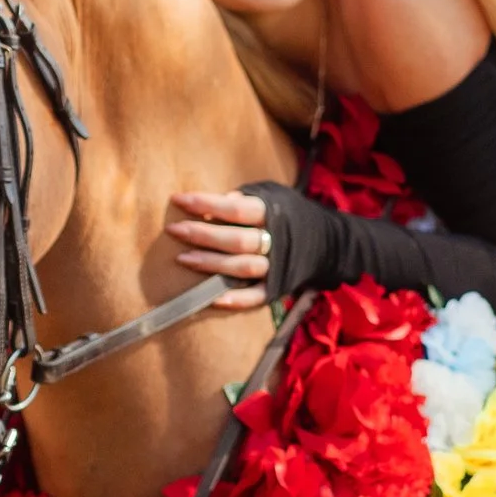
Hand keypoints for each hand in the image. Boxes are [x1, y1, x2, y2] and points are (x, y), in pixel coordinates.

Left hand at [167, 187, 273, 310]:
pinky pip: (255, 297)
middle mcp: (275, 241)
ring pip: (242, 267)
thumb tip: (224, 198)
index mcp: (272, 214)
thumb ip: (246, 198)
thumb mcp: (271, 197)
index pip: (236, 209)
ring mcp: (276, 267)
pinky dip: (236, 299)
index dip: (206, 204)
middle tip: (174, 229)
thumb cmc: (283, 216)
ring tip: (183, 258)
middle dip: (202, 234)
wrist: (321, 243)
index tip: (178, 199)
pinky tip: (213, 299)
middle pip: (236, 239)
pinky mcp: (276, 289)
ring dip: (211, 264)